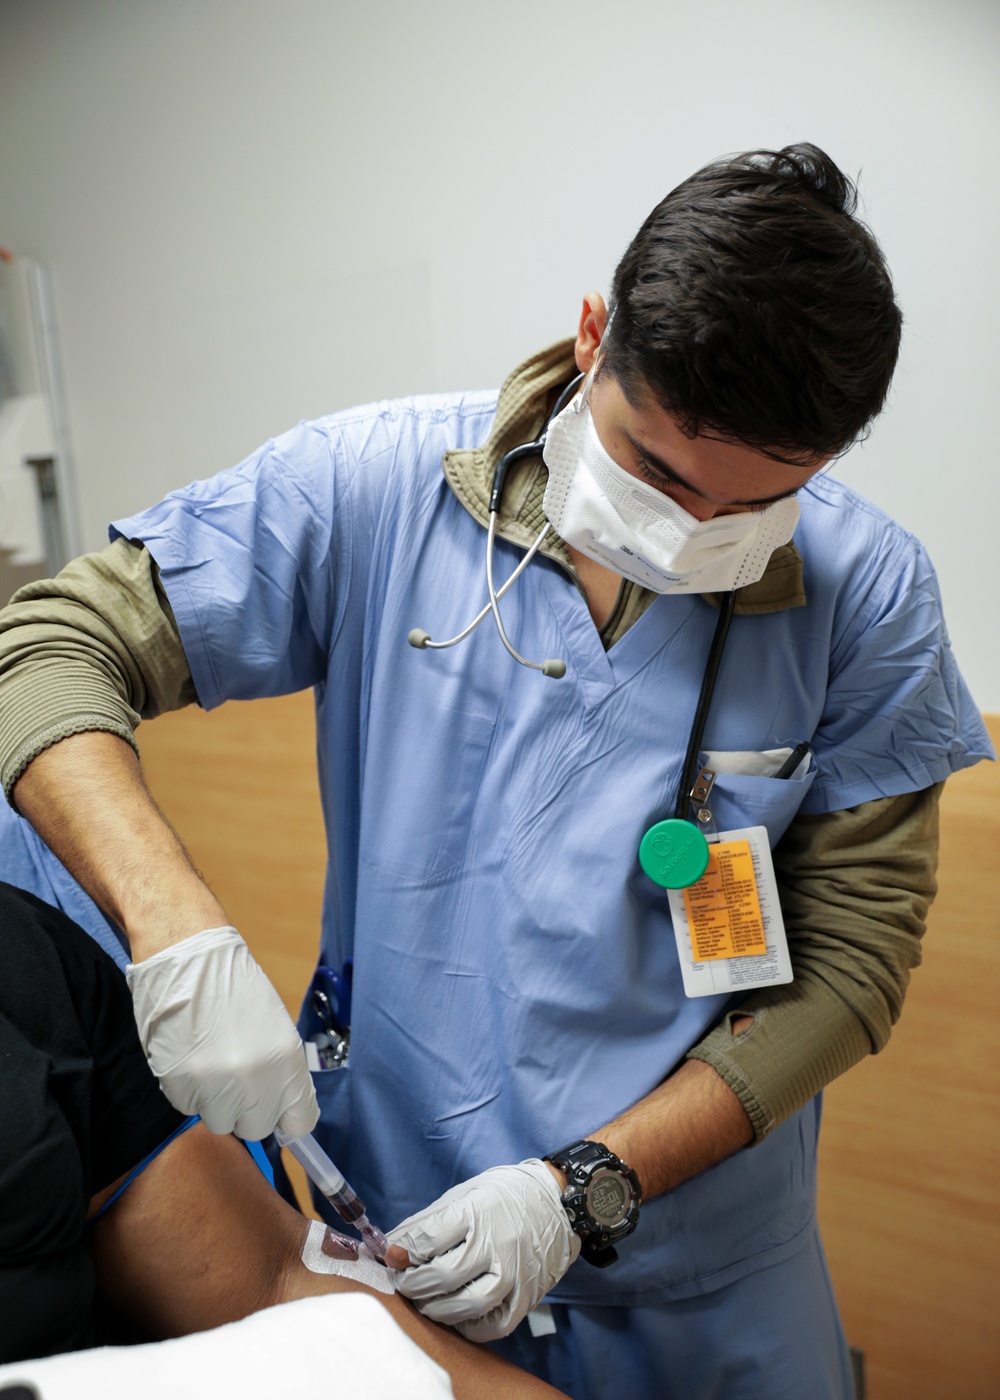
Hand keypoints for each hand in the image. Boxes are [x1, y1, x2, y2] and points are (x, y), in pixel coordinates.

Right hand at [126, 926, 318, 1139]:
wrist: (188, 957)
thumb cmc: (234, 986)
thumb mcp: (276, 1027)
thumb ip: (282, 1073)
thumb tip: (283, 1111)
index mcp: (286, 1059)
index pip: (300, 1121)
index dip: (288, 1117)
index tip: (279, 1111)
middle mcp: (254, 1079)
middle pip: (256, 1127)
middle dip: (249, 1108)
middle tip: (238, 1077)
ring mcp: (214, 1085)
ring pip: (220, 1121)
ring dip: (217, 1100)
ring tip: (211, 1061)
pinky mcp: (178, 1084)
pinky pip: (189, 1106)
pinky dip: (190, 1089)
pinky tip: (191, 1056)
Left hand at [385, 1159, 579, 1341]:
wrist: (557, 1202)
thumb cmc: (503, 1196)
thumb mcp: (464, 1194)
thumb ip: (427, 1221)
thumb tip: (392, 1246)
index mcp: (477, 1211)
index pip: (429, 1239)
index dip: (403, 1252)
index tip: (391, 1256)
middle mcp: (496, 1243)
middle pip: (442, 1275)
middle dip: (412, 1284)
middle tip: (403, 1282)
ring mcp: (514, 1273)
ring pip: (466, 1305)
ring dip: (436, 1309)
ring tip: (425, 1301)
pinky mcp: (527, 1296)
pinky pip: (493, 1325)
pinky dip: (468, 1327)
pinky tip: (456, 1315)